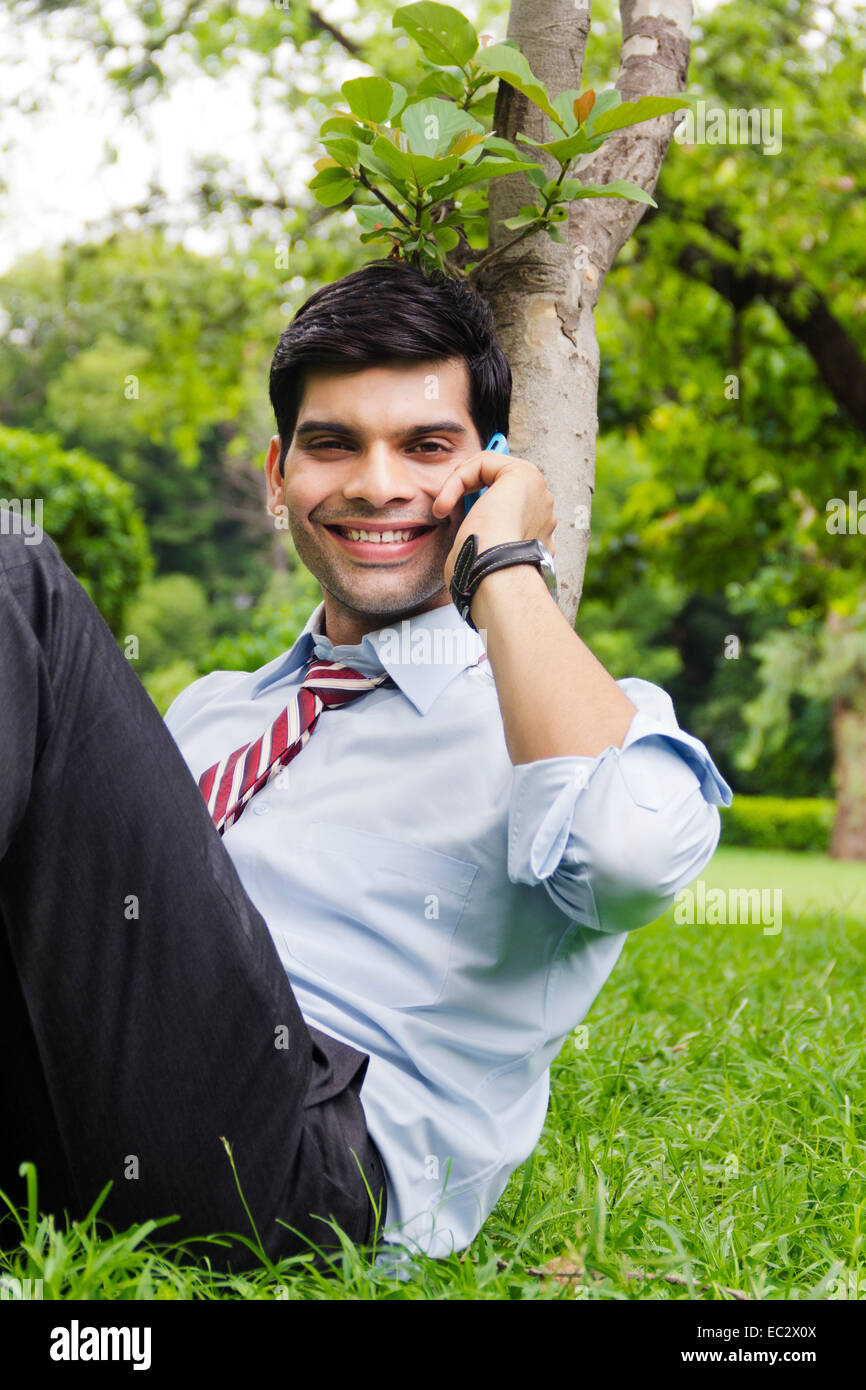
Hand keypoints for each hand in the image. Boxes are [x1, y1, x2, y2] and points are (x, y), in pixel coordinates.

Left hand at [432, 449, 556, 588]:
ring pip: (491, 470)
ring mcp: (538, 491)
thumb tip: (467, 536)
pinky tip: (444, 505)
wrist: (495, 579)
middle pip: (500, 482)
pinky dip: (458, 479)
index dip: (473, 503)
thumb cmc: (484, 577)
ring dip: (460, 484)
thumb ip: (482, 538)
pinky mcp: (523, 475)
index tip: (450, 519)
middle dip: (467, 488)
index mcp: (536, 531)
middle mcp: (543, 509)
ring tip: (442, 507)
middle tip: (443, 507)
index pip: (503, 502)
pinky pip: (483, 463)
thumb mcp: (482, 557)